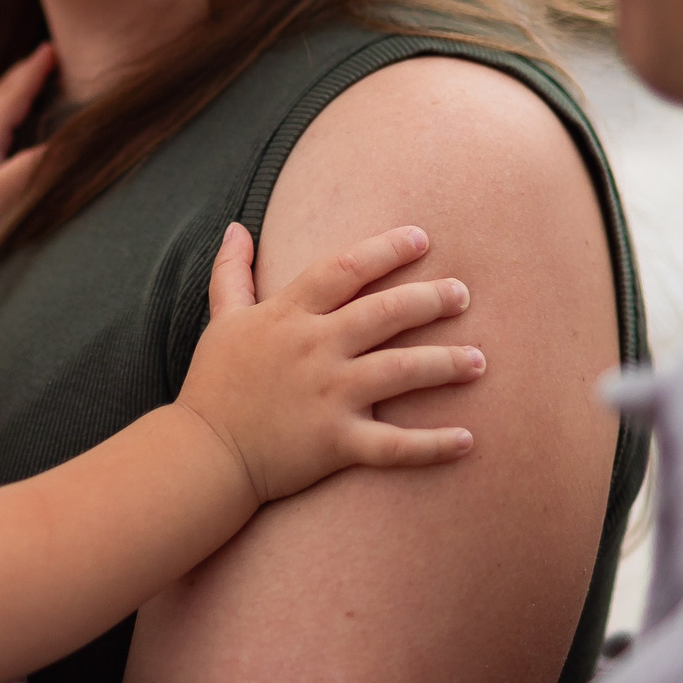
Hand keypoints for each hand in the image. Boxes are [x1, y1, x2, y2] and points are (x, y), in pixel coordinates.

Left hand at [0, 43, 54, 285]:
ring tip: (33, 78)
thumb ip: (33, 166)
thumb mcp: (2, 196)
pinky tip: (7, 120)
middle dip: (25, 72)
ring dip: (14, 88)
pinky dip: (4, 108)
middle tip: (49, 54)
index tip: (53, 47)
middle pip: (1, 93)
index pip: (14, 93)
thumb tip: (66, 140)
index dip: (35, 71)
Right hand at [177, 224, 481, 504]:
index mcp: (288, 315)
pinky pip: (394, 445)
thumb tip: (234, 226)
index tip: (422, 238)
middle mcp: (313, 349)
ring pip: (400, 371)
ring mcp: (327, 396)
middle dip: (430, 299)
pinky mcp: (335, 443)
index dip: (385, 250)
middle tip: (463, 294)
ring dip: (445, 364)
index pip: (345, 268)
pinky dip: (433, 445)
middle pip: (384, 313)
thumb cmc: (214, 384)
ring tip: (480, 360)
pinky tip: (468, 439)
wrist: (202, 455)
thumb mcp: (220, 319)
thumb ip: (231, 271)